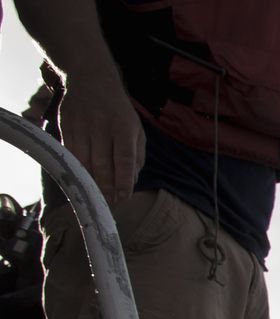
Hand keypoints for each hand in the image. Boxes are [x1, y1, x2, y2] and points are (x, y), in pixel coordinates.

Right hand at [55, 72, 143, 202]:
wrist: (91, 78)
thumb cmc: (119, 111)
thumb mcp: (136, 129)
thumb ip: (137, 156)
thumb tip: (131, 182)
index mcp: (124, 128)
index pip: (124, 160)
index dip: (123, 181)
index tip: (123, 198)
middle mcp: (102, 126)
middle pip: (102, 163)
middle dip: (106, 187)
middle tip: (109, 202)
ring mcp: (81, 125)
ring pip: (84, 160)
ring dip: (89, 181)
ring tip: (96, 196)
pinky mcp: (66, 125)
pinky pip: (69, 152)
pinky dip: (75, 168)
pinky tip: (80, 179)